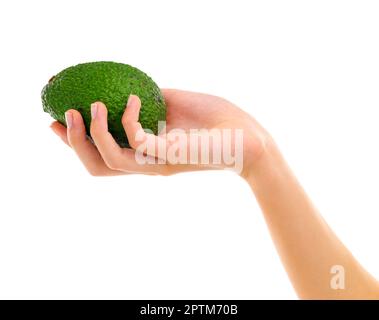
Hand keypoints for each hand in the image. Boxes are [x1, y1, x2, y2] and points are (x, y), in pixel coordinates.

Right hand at [50, 89, 268, 176]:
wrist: (247, 136)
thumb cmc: (216, 120)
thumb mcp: (176, 105)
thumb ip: (152, 102)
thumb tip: (130, 88)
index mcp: (146, 153)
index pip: (103, 155)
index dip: (76, 142)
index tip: (58, 120)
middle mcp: (147, 163)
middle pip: (96, 165)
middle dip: (72, 143)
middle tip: (62, 116)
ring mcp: (157, 162)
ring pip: (108, 159)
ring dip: (91, 132)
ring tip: (91, 104)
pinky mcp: (169, 155)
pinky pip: (135, 139)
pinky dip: (127, 116)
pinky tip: (135, 97)